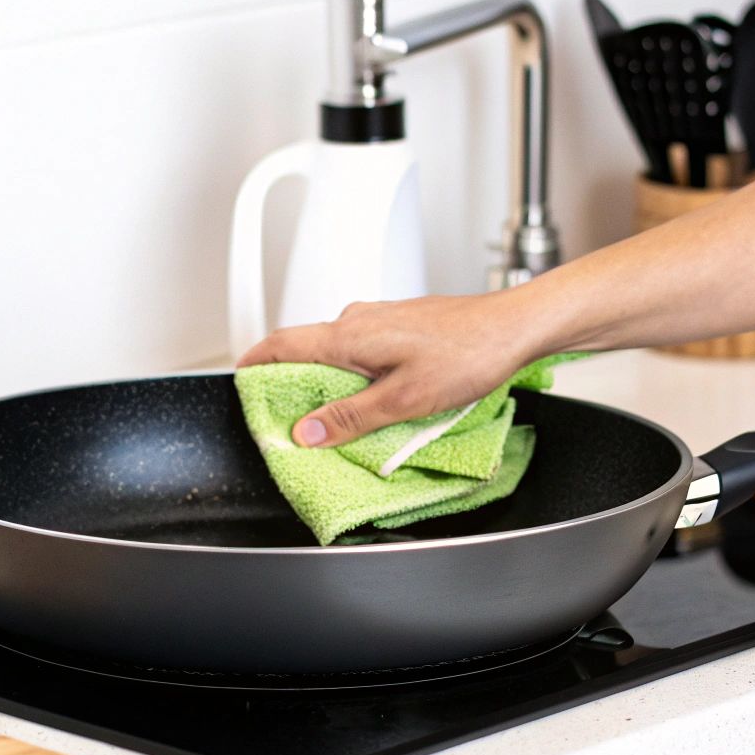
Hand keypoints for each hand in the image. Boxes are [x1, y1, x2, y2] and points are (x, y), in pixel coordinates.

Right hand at [235, 291, 543, 446]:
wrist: (515, 327)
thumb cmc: (470, 353)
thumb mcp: (404, 399)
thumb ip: (350, 418)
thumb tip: (306, 432)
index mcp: (350, 336)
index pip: (281, 345)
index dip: (254, 365)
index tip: (239, 385)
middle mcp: (358, 322)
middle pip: (304, 351)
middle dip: (289, 383)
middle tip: (285, 419)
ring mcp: (380, 321)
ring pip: (335, 353)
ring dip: (325, 383)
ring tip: (331, 420)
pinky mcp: (400, 328)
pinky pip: (360, 352)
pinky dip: (351, 376)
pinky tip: (371, 401)